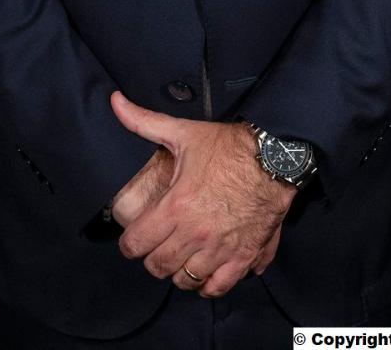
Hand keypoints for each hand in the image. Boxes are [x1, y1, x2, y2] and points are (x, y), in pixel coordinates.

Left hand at [109, 90, 294, 297]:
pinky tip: (205, 270)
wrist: (274, 157)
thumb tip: (116, 103)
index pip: (136, 244)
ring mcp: (220, 249)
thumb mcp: (183, 132)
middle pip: (157, 266)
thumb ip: (144, 122)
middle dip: (151, 258)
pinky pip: (218, 287)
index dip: (129, 244)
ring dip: (178, 272)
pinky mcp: (243, 256)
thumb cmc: (229, 147)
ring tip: (180, 256)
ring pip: (185, 280)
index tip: (133, 238)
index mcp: (176, 207)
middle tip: (156, 246)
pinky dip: (208, 284)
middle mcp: (196, 233)